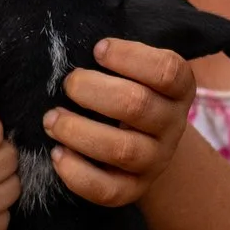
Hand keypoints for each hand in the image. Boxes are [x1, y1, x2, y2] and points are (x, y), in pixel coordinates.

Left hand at [45, 37, 199, 210]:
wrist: (146, 141)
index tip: (97, 49)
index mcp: (179, 87)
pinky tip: (57, 154)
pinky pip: (108, 190)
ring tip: (51, 119)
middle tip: (68, 83)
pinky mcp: (134, 189)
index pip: (167, 70)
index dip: (129, 57)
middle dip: (92, 91)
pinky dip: (77, 173)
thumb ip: (115, 53)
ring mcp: (156, 160)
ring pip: (121, 150)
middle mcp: (173, 124)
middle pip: (136, 106)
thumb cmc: (128, 88)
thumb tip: (71, 38)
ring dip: (78, 132)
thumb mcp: (135, 68)